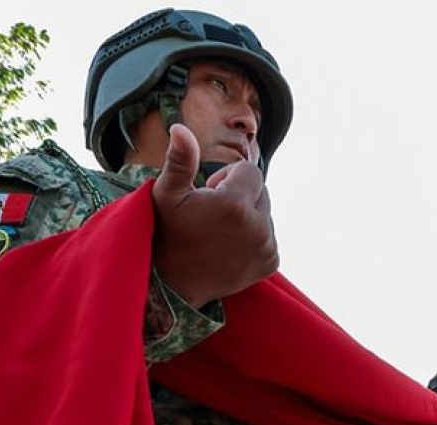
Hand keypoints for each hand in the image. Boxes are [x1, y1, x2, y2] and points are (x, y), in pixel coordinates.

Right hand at [151, 124, 278, 307]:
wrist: (172, 284)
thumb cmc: (166, 233)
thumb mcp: (166, 194)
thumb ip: (179, 160)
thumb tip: (180, 128)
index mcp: (235, 204)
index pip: (250, 170)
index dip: (226, 177)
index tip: (208, 193)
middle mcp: (258, 226)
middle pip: (261, 191)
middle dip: (240, 195)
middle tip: (213, 213)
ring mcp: (266, 246)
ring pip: (265, 213)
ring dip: (248, 215)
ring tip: (220, 231)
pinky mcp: (270, 262)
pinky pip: (269, 236)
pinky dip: (254, 237)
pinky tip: (230, 245)